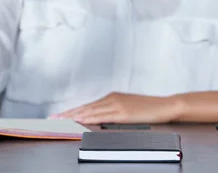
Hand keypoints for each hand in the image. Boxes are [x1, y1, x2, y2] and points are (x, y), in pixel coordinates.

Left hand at [50, 93, 182, 124]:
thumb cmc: (149, 109)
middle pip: (85, 107)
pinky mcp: (123, 112)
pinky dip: (90, 117)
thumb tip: (99, 120)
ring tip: (62, 120)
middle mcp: (111, 99)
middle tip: (53, 118)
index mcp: (111, 98)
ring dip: (74, 116)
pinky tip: (81, 120)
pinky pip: (102, 115)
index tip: (59, 115)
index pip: (87, 105)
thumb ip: (113, 113)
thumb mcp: (127, 109)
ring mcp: (116, 104)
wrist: (165, 106)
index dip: (72, 111)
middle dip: (68, 113)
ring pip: (90, 111)